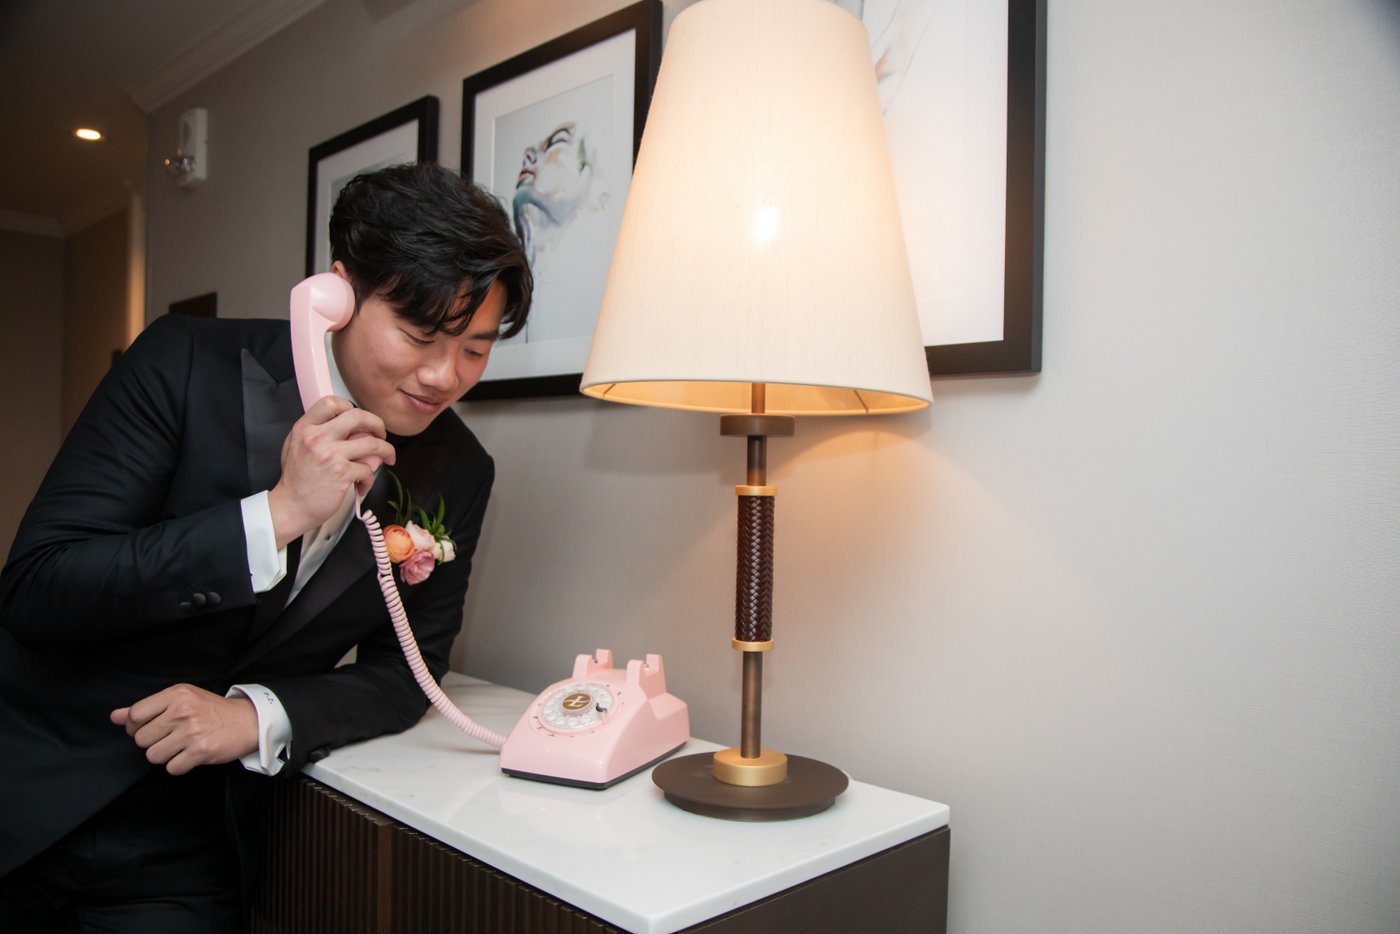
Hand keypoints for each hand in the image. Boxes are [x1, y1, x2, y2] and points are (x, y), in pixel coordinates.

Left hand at [110, 684, 258, 774]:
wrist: (248, 721)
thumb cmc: (212, 710)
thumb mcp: (181, 699)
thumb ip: (146, 707)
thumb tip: (114, 716)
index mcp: (176, 695)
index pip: (134, 715)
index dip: (135, 726)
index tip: (148, 727)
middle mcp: (182, 711)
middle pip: (141, 739)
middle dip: (152, 742)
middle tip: (171, 736)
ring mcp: (191, 732)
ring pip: (153, 756)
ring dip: (165, 755)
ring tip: (180, 746)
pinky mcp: (200, 751)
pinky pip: (172, 768)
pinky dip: (179, 765)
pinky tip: (190, 754)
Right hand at [269, 395, 395, 545]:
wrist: (291, 506)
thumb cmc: (297, 478)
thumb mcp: (299, 446)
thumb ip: (321, 433)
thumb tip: (355, 431)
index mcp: (305, 427)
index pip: (331, 402)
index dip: (350, 407)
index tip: (358, 420)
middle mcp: (317, 437)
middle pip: (358, 416)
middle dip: (377, 424)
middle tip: (382, 435)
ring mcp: (330, 455)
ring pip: (372, 444)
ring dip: (386, 451)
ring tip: (386, 458)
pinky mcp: (342, 474)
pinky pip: (368, 469)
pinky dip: (369, 478)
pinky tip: (362, 484)